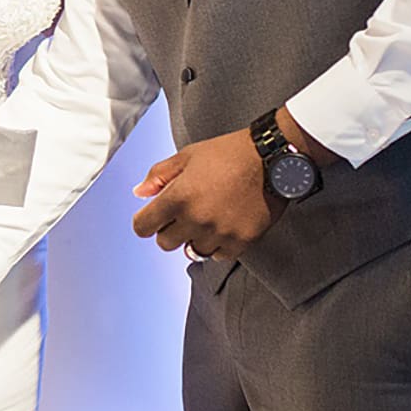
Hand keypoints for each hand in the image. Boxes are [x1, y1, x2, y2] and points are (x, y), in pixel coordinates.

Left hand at [130, 127, 283, 261]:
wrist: (271, 159)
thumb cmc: (229, 154)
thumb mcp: (187, 156)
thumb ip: (159, 176)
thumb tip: (140, 193)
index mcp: (177, 198)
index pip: (143, 227)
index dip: (144, 222)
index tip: (152, 218)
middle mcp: (196, 219)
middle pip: (165, 243)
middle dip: (169, 230)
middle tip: (183, 214)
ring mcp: (219, 233)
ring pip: (192, 251)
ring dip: (195, 238)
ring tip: (208, 217)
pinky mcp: (240, 242)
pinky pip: (218, 256)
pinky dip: (218, 245)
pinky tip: (224, 225)